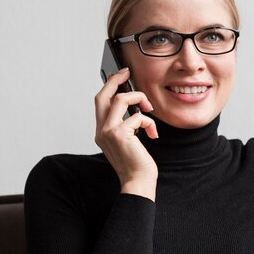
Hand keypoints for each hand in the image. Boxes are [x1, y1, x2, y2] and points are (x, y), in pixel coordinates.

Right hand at [94, 68, 158, 199]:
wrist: (138, 181)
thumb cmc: (136, 164)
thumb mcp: (129, 142)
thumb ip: (126, 126)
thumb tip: (135, 109)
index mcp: (102, 132)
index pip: (100, 102)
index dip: (109, 87)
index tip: (121, 76)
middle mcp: (101, 130)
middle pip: (103, 95)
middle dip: (115, 80)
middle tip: (127, 72)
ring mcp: (108, 131)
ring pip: (121, 100)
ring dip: (139, 98)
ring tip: (149, 109)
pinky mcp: (120, 134)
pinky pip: (138, 116)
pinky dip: (149, 122)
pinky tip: (153, 134)